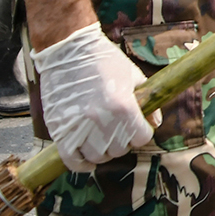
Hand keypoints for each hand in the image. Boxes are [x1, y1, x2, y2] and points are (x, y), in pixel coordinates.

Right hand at [34, 22, 155, 171]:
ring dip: (103, 151)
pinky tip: (87, 160)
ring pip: (98, 156)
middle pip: (120, 149)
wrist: (67, 51)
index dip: (143, 133)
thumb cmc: (103, 59)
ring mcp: (78, 126)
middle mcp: (101, 120)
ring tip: (102, 139)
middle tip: (119, 130)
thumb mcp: (133, 75)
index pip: (142, 138)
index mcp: (123, 106)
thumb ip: (148, 101)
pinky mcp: (59, 129)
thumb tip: (155, 123)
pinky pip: (72, 159)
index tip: (139, 128)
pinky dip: (81, 164)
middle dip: (123, 142)